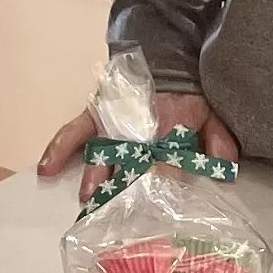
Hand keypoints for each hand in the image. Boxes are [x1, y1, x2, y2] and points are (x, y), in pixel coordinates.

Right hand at [37, 92, 239, 204]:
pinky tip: (46, 169)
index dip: (161, 186)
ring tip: (89, 201)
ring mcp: (111, 123)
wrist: (165, 54)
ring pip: (99, 154)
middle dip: (124, 191)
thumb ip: (218, 142)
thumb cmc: (189, 90)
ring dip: (95, 178)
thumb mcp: (212, 114)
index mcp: (167, 129)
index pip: (165, 165)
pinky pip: (72, 132)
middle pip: (128, 165)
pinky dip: (57, 149)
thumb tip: (226, 172)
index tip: (159, 210)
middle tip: (120, 218)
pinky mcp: (94, 114)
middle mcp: (136, 129)